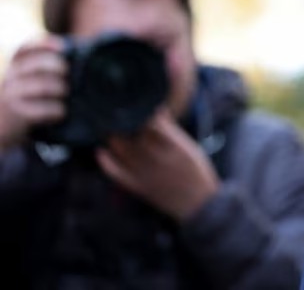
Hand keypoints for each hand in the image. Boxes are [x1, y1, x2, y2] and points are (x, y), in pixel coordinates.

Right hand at [0, 38, 66, 149]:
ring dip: (59, 88)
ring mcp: (11, 95)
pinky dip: (56, 110)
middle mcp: (10, 77)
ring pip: (42, 86)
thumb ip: (43, 68)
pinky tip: (61, 112)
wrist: (2, 126)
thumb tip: (75, 55)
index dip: (43, 44)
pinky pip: (42, 109)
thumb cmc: (25, 98)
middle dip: (58, 66)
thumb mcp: (27, 79)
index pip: (25, 49)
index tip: (62, 47)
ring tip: (65, 93)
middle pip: (37, 64)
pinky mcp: (16, 114)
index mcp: (15, 66)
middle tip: (67, 74)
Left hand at [96, 108, 219, 221]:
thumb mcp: (191, 148)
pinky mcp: (137, 186)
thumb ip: (173, 133)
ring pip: (121, 149)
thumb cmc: (197, 173)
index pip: (151, 123)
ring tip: (111, 126)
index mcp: (173, 146)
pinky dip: (106, 161)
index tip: (137, 103)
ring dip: (114, 136)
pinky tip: (101, 151)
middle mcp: (156, 158)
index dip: (142, 111)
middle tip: (119, 111)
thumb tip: (157, 113)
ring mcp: (144, 173)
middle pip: (133, 134)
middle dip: (125, 121)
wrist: (198, 204)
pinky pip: (115, 173)